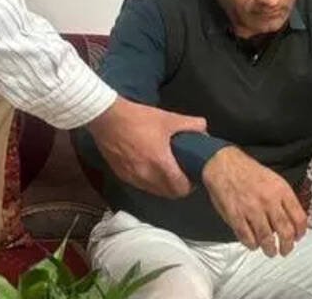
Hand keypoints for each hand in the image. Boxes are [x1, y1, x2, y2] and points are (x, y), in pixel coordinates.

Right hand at [88, 96, 205, 198]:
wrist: (108, 118)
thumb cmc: (139, 119)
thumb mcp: (168, 119)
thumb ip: (191, 124)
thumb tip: (204, 129)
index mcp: (160, 164)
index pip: (180, 189)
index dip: (190, 185)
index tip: (193, 176)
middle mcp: (146, 176)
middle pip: (168, 193)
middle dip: (178, 187)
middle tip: (182, 174)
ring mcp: (132, 177)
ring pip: (153, 191)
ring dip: (163, 186)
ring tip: (167, 171)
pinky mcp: (121, 175)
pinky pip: (140, 185)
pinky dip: (148, 182)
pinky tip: (150, 168)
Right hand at [201, 147, 307, 256]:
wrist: (225, 165)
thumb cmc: (249, 172)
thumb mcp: (274, 179)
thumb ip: (284, 198)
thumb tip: (292, 218)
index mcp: (281, 191)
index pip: (298, 217)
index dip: (300, 232)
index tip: (298, 236)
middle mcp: (269, 201)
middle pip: (285, 232)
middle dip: (287, 246)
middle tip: (286, 250)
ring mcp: (252, 210)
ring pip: (266, 238)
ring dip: (270, 249)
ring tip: (270, 251)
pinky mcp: (236, 217)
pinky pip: (247, 238)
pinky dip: (252, 245)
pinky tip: (254, 244)